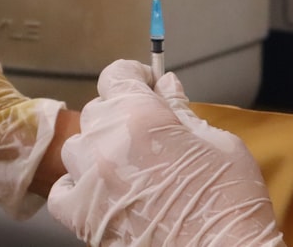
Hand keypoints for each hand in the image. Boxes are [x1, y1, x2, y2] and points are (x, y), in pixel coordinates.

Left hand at [48, 60, 283, 245]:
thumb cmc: (228, 199)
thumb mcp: (218, 142)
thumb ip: (183, 110)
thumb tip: (166, 85)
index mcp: (140, 116)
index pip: (116, 75)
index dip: (132, 76)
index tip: (146, 84)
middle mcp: (106, 143)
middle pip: (97, 109)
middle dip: (121, 112)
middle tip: (149, 131)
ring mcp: (89, 181)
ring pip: (77, 146)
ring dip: (98, 147)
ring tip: (129, 163)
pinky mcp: (82, 217)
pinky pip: (64, 189)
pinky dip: (78, 185)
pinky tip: (103, 189)